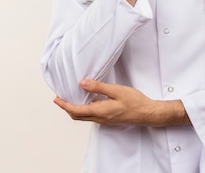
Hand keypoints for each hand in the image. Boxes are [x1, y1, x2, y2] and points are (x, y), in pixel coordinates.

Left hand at [53, 79, 189, 126]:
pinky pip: (93, 115)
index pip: (76, 110)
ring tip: (72, 98)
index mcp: (100, 111)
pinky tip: (90, 99)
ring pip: (85, 116)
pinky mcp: (110, 118)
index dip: (64, 105)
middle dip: (67, 107)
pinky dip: (86, 108)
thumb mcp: (116, 91)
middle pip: (78, 115)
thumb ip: (99, 87)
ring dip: (76, 108)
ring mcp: (105, 120)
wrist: (148, 113)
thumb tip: (83, 83)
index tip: (57, 99)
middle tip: (60, 99)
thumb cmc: (135, 102)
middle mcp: (100, 118)